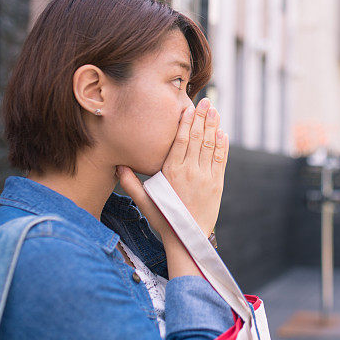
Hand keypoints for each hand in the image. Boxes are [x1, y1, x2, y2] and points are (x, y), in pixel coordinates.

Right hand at [116, 97, 228, 238]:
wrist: (187, 238)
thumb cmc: (163, 219)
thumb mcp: (144, 202)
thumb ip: (130, 183)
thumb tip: (116, 165)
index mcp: (171, 172)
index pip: (179, 141)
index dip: (185, 122)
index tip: (188, 107)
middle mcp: (190, 172)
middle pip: (197, 139)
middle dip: (202, 118)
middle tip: (205, 101)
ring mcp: (205, 177)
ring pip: (210, 146)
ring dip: (213, 126)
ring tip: (214, 110)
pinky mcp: (217, 185)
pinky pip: (220, 161)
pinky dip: (222, 146)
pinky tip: (222, 133)